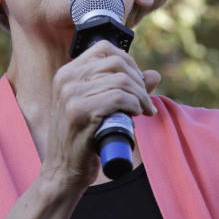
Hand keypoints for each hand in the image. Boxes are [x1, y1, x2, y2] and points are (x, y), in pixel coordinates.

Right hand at [41, 41, 159, 188]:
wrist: (63, 170)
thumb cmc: (82, 140)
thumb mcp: (98, 108)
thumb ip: (123, 88)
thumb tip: (154, 75)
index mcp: (67, 74)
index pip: (104, 48)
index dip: (128, 62)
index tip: (137, 82)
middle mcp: (66, 80)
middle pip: (116, 62)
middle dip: (139, 81)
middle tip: (146, 101)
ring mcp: (70, 95)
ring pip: (121, 80)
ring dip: (141, 96)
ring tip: (144, 110)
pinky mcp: (79, 112)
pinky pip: (118, 98)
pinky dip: (134, 104)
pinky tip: (135, 114)